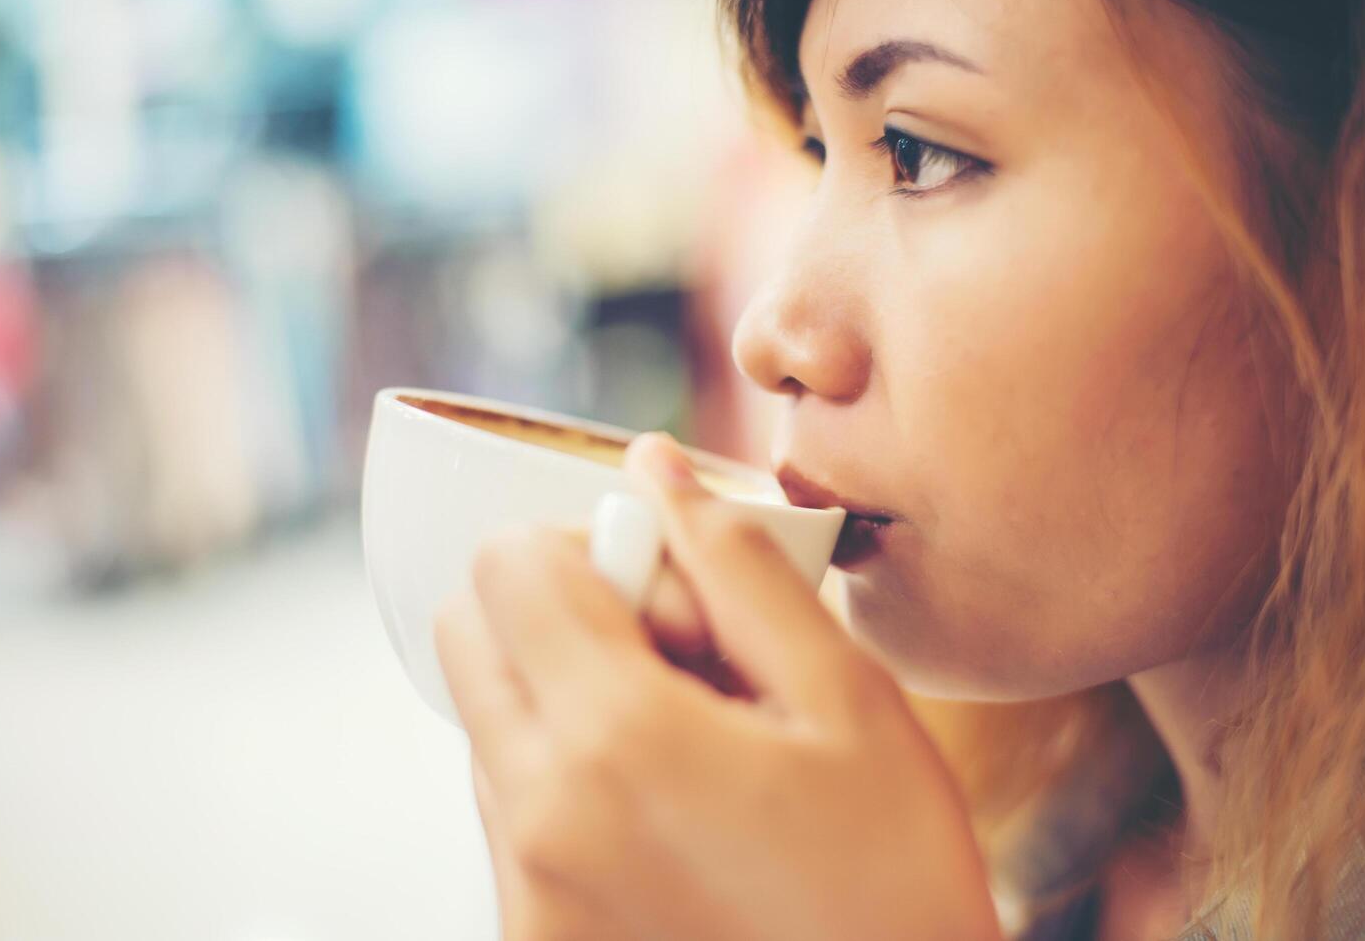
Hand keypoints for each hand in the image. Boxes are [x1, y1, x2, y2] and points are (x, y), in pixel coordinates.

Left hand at [436, 433, 1002, 940]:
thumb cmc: (893, 887)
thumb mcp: (849, 704)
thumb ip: (739, 567)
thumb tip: (659, 469)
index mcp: (615, 740)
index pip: (504, 563)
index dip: (587, 544)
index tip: (672, 591)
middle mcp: (538, 816)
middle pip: (471, 632)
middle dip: (558, 606)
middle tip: (679, 653)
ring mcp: (524, 889)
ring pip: (489, 717)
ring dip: (565, 692)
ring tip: (691, 744)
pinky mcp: (528, 936)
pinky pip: (510, 806)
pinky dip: (567, 771)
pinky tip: (673, 810)